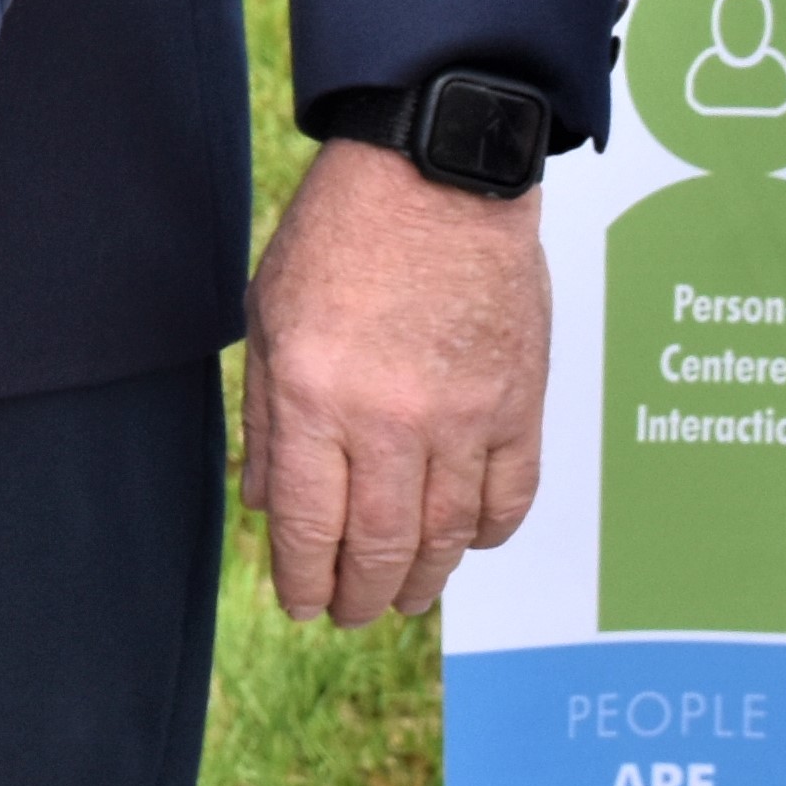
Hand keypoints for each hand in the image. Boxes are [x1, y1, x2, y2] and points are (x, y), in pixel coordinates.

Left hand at [246, 137, 549, 627]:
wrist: (439, 172)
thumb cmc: (342, 233)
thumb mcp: (271, 316)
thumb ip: (268, 416)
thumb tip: (267, 506)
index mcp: (316, 396)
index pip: (310, 527)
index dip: (304, 580)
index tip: (301, 604)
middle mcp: (390, 419)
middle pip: (379, 547)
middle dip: (360, 596)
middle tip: (350, 612)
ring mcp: (463, 417)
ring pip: (447, 536)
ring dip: (423, 579)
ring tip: (403, 595)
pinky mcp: (519, 404)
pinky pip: (510, 498)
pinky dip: (488, 533)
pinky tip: (467, 542)